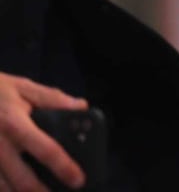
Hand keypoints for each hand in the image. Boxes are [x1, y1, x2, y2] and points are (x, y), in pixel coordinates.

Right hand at [0, 73, 85, 191]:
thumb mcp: (23, 87)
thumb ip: (52, 98)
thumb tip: (81, 106)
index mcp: (15, 124)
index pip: (45, 149)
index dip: (64, 167)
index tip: (78, 180)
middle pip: (21, 179)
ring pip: (3, 187)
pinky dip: (4, 190)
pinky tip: (14, 191)